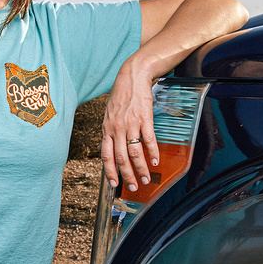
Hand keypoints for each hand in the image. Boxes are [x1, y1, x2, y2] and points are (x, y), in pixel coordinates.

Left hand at [100, 61, 159, 191]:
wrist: (133, 76)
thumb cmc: (122, 96)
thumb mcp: (110, 115)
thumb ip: (111, 131)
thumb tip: (113, 148)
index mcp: (107, 129)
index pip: (106, 156)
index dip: (110, 171)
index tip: (114, 184)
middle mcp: (117, 129)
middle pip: (121, 158)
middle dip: (127, 175)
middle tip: (134, 187)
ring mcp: (130, 124)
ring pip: (134, 152)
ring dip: (141, 168)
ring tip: (146, 178)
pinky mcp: (144, 118)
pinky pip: (148, 139)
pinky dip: (152, 152)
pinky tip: (156, 161)